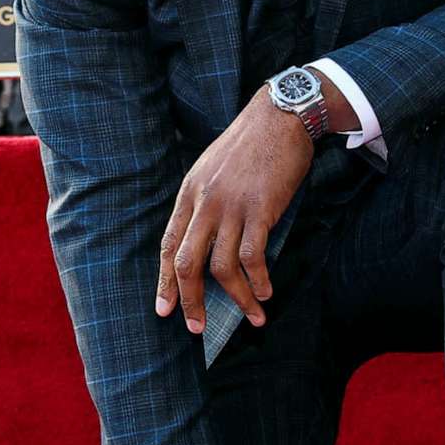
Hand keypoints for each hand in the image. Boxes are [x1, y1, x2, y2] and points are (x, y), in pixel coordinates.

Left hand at [155, 93, 314, 334]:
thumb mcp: (213, 170)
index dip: (165, 281)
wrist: (279, 117)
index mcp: (189, 193)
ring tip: (252, 317)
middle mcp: (205, 203)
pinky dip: (259, 280)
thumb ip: (206, 203)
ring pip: (222, 266)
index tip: (164, 309)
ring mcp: (232, 207)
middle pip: (187, 263)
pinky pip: (253, 256)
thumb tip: (209, 244)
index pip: (170, 245)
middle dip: (190, 301)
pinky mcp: (260, 209)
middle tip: (197, 328)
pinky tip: (266, 292)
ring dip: (237, 299)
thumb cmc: (250, 145)